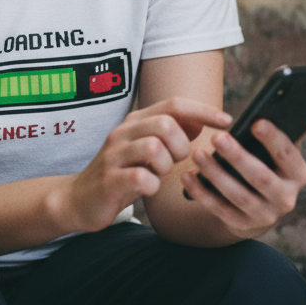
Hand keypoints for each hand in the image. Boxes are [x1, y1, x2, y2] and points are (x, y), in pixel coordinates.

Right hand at [53, 98, 231, 232]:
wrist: (78, 199)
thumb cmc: (120, 174)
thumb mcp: (145, 150)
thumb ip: (169, 134)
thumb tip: (199, 122)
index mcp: (135, 122)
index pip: (174, 104)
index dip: (203, 110)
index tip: (227, 120)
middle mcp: (123, 132)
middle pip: (165, 124)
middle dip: (181, 145)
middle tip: (174, 161)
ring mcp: (113, 155)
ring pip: (154, 148)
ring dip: (165, 165)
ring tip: (157, 174)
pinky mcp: (109, 180)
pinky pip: (141, 178)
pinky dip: (152, 185)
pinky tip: (148, 188)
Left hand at [178, 118, 305, 240]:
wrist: (257, 208)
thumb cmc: (268, 166)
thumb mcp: (282, 152)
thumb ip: (293, 131)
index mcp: (298, 175)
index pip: (288, 155)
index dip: (273, 139)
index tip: (256, 122)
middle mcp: (286, 199)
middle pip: (261, 177)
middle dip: (238, 157)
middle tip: (217, 137)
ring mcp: (265, 216)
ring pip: (238, 195)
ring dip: (216, 174)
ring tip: (197, 154)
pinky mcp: (242, 226)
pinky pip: (219, 210)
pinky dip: (202, 193)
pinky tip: (188, 176)